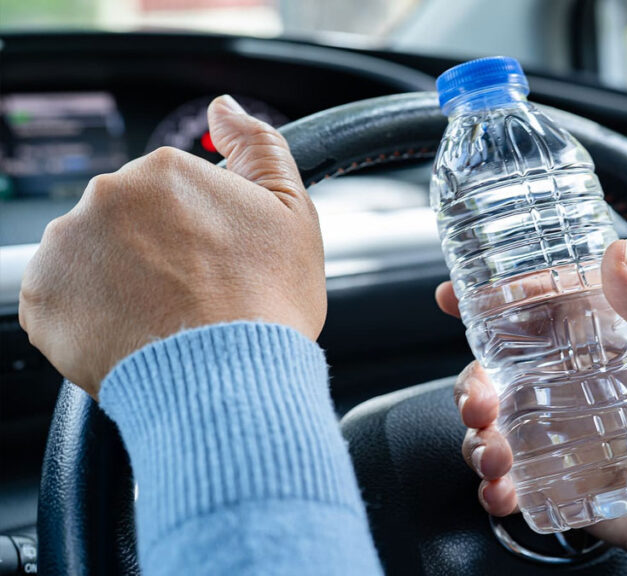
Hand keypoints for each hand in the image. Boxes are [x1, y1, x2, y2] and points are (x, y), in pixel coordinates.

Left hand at [19, 95, 325, 396]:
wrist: (231, 378)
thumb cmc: (268, 301)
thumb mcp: (291, 210)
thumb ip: (257, 145)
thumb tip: (223, 107)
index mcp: (161, 171)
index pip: (169, 193)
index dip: (196, 232)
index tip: (213, 264)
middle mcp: (103, 197)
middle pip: (126, 222)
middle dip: (152, 252)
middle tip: (190, 295)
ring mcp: (65, 247)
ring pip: (91, 257)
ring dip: (117, 281)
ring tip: (160, 319)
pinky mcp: (41, 299)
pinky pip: (61, 301)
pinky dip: (88, 317)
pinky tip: (131, 334)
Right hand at [437, 239, 626, 575]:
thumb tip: (617, 252)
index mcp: (614, 353)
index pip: (544, 315)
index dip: (496, 302)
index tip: (454, 296)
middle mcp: (582, 392)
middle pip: (502, 374)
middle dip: (471, 383)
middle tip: (478, 401)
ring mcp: (570, 442)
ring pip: (497, 428)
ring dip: (477, 438)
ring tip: (495, 456)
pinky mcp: (567, 489)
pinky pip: (514, 483)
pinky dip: (493, 487)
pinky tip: (501, 490)